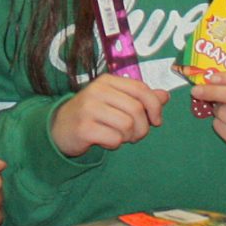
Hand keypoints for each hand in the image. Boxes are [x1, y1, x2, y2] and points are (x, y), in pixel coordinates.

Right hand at [48, 74, 169, 156]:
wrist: (60, 128)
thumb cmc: (92, 114)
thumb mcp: (116, 101)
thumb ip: (140, 98)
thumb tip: (165, 96)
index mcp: (108, 81)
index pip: (141, 89)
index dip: (155, 106)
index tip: (156, 120)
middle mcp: (97, 91)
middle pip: (136, 109)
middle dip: (142, 127)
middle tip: (135, 135)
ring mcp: (88, 108)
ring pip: (127, 125)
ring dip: (128, 137)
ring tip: (118, 137)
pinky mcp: (83, 128)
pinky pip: (114, 139)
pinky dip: (114, 144)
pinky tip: (104, 141)